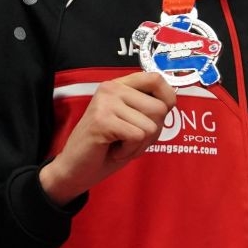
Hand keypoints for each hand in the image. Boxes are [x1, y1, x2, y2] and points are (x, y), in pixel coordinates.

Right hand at [38, 71, 177, 205]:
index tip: (157, 116)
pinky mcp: (102, 120)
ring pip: (151, 126)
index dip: (168, 98)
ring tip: (119, 144)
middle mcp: (111, 88)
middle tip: (129, 138)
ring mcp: (105, 102)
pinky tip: (112, 149)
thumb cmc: (109, 146)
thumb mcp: (134, 121)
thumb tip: (171, 100)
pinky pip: (138, 137)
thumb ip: (150, 108)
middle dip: (153, 132)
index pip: (156, 79)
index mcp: (120, 85)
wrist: (76, 168)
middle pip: (160, 108)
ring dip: (140, 144)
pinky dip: (130, 150)